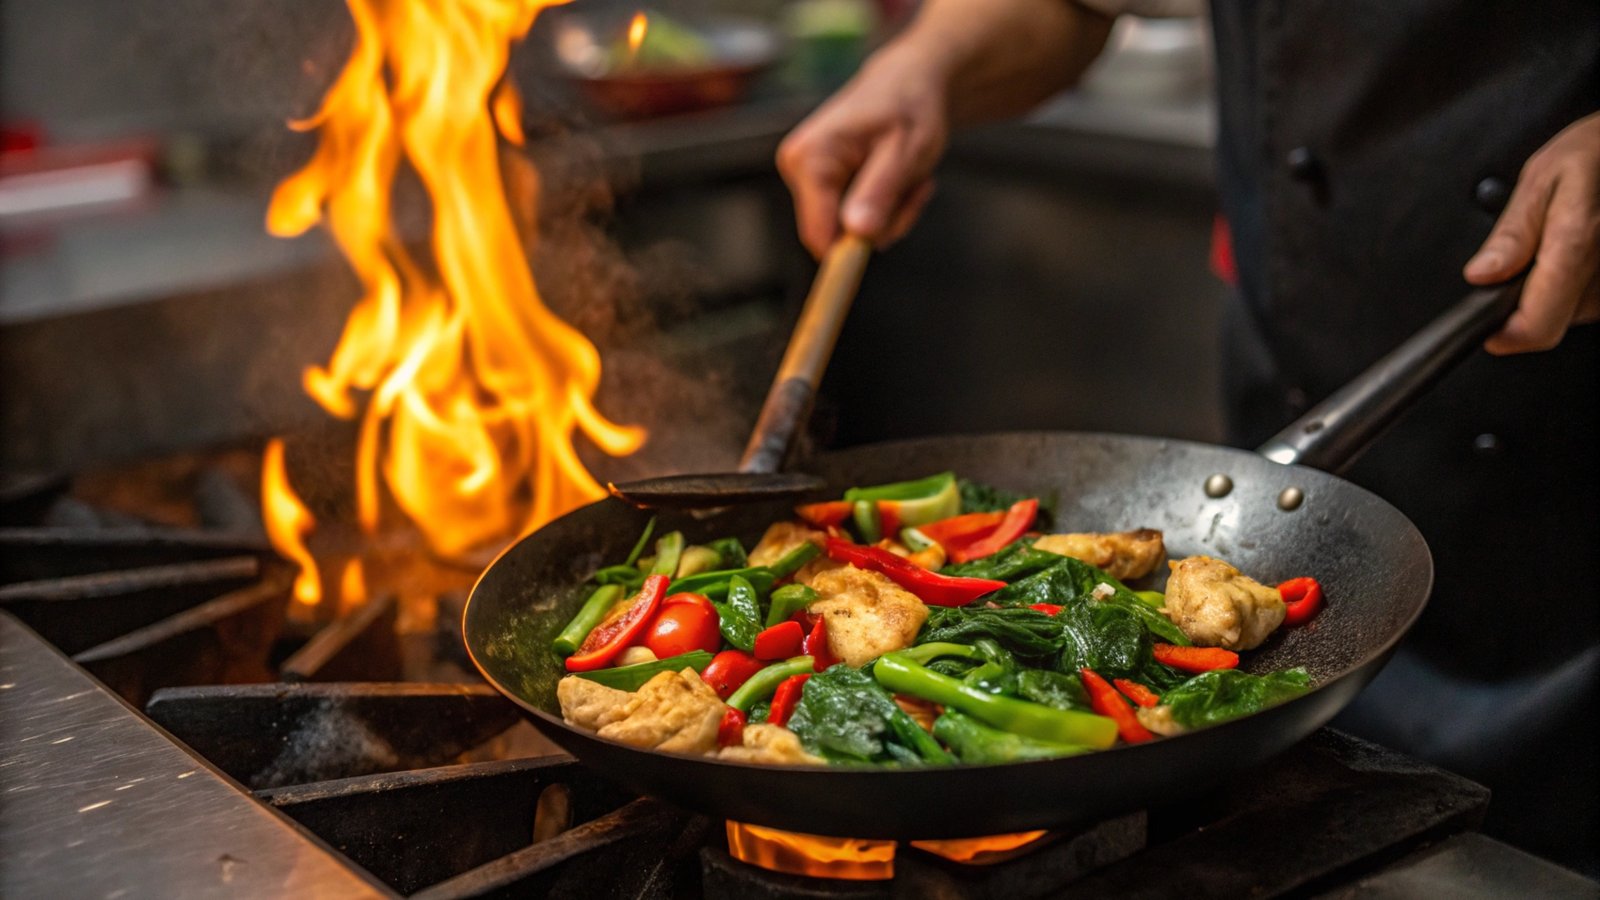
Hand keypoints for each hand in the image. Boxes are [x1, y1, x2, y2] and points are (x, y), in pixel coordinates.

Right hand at [776, 46, 949, 257]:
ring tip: (910, 179)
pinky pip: (850, 219)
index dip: (853, 252)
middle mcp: (797, 166)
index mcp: (811, 157)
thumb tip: (857, 232)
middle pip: (836, 236)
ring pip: (847, 231)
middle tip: (916, 190)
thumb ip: (879, 192)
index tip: (891, 238)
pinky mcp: (818, 182)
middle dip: (883, 223)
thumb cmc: (909, 107)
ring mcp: (805, 175)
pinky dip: (883, 208)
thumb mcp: (905, 152)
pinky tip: (897, 178)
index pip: (819, 234)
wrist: (908, 82)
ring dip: (890, 215)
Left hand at [1464, 112, 1599, 354]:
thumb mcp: (1542, 180)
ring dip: (1553, 291)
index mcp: (1575, 244)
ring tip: (1556, 246)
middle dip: (1525, 303)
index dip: (1506, 335)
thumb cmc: (1596, 154)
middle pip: (1551, 324)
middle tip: (1522, 263)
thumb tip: (1482, 275)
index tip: (1488, 329)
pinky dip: (1576, 284)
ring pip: (1572, 314)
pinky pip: (1591, 301)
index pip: (1538, 325)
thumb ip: (1512, 233)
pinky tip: (1579, 253)